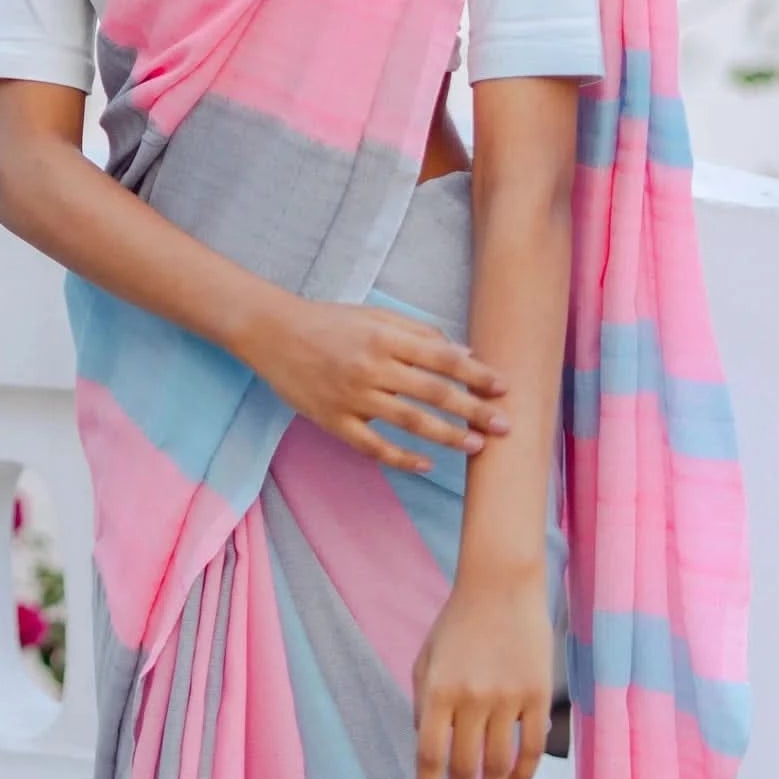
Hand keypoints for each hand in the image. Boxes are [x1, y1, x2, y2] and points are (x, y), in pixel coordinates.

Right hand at [245, 295, 509, 473]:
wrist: (273, 334)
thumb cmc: (330, 322)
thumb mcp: (376, 315)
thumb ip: (419, 331)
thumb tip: (464, 350)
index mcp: (385, 337)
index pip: (442, 357)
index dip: (475, 373)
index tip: (502, 386)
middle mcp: (372, 367)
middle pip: (433, 393)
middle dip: (473, 410)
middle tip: (505, 425)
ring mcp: (353, 397)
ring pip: (410, 422)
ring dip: (448, 436)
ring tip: (477, 446)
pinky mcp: (335, 422)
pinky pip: (374, 446)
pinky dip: (402, 457)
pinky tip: (427, 464)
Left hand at [411, 572, 551, 778]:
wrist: (502, 584)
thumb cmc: (458, 621)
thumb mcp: (426, 658)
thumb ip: (422, 703)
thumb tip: (427, 748)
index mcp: (438, 690)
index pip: (429, 757)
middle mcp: (471, 699)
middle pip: (465, 767)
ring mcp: (507, 698)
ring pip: (499, 764)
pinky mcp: (537, 694)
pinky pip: (532, 747)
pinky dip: (523, 775)